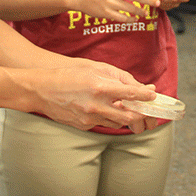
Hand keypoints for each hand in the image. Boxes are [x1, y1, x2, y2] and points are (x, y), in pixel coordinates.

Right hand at [25, 59, 157, 132]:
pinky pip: (103, 124)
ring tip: (130, 110)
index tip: (154, 96)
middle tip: (147, 110)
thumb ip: (119, 78)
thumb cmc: (69, 75)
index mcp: (100, 87)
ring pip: (118, 123)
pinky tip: (107, 110)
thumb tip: (140, 85)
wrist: (41, 90)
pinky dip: (109, 118)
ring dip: (127, 117)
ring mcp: (89, 118)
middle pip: (129, 116)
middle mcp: (96, 105)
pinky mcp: (83, 126)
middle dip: (141, 114)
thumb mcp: (95, 69)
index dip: (146, 96)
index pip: (131, 94)